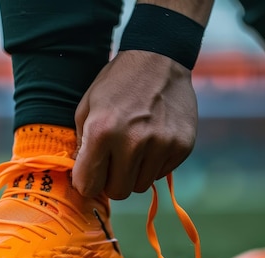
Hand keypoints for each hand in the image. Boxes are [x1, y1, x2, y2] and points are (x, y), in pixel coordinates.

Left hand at [73, 50, 197, 199]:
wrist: (159, 59)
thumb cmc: (117, 84)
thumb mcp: (87, 107)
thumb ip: (81, 145)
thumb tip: (82, 178)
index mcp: (102, 131)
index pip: (89, 186)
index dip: (87, 183)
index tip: (90, 175)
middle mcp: (133, 141)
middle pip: (118, 192)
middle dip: (112, 182)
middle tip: (113, 163)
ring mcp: (161, 145)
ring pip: (141, 186)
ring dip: (134, 173)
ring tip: (134, 147)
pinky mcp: (182, 146)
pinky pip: (161, 173)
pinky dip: (154, 164)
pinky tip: (153, 140)